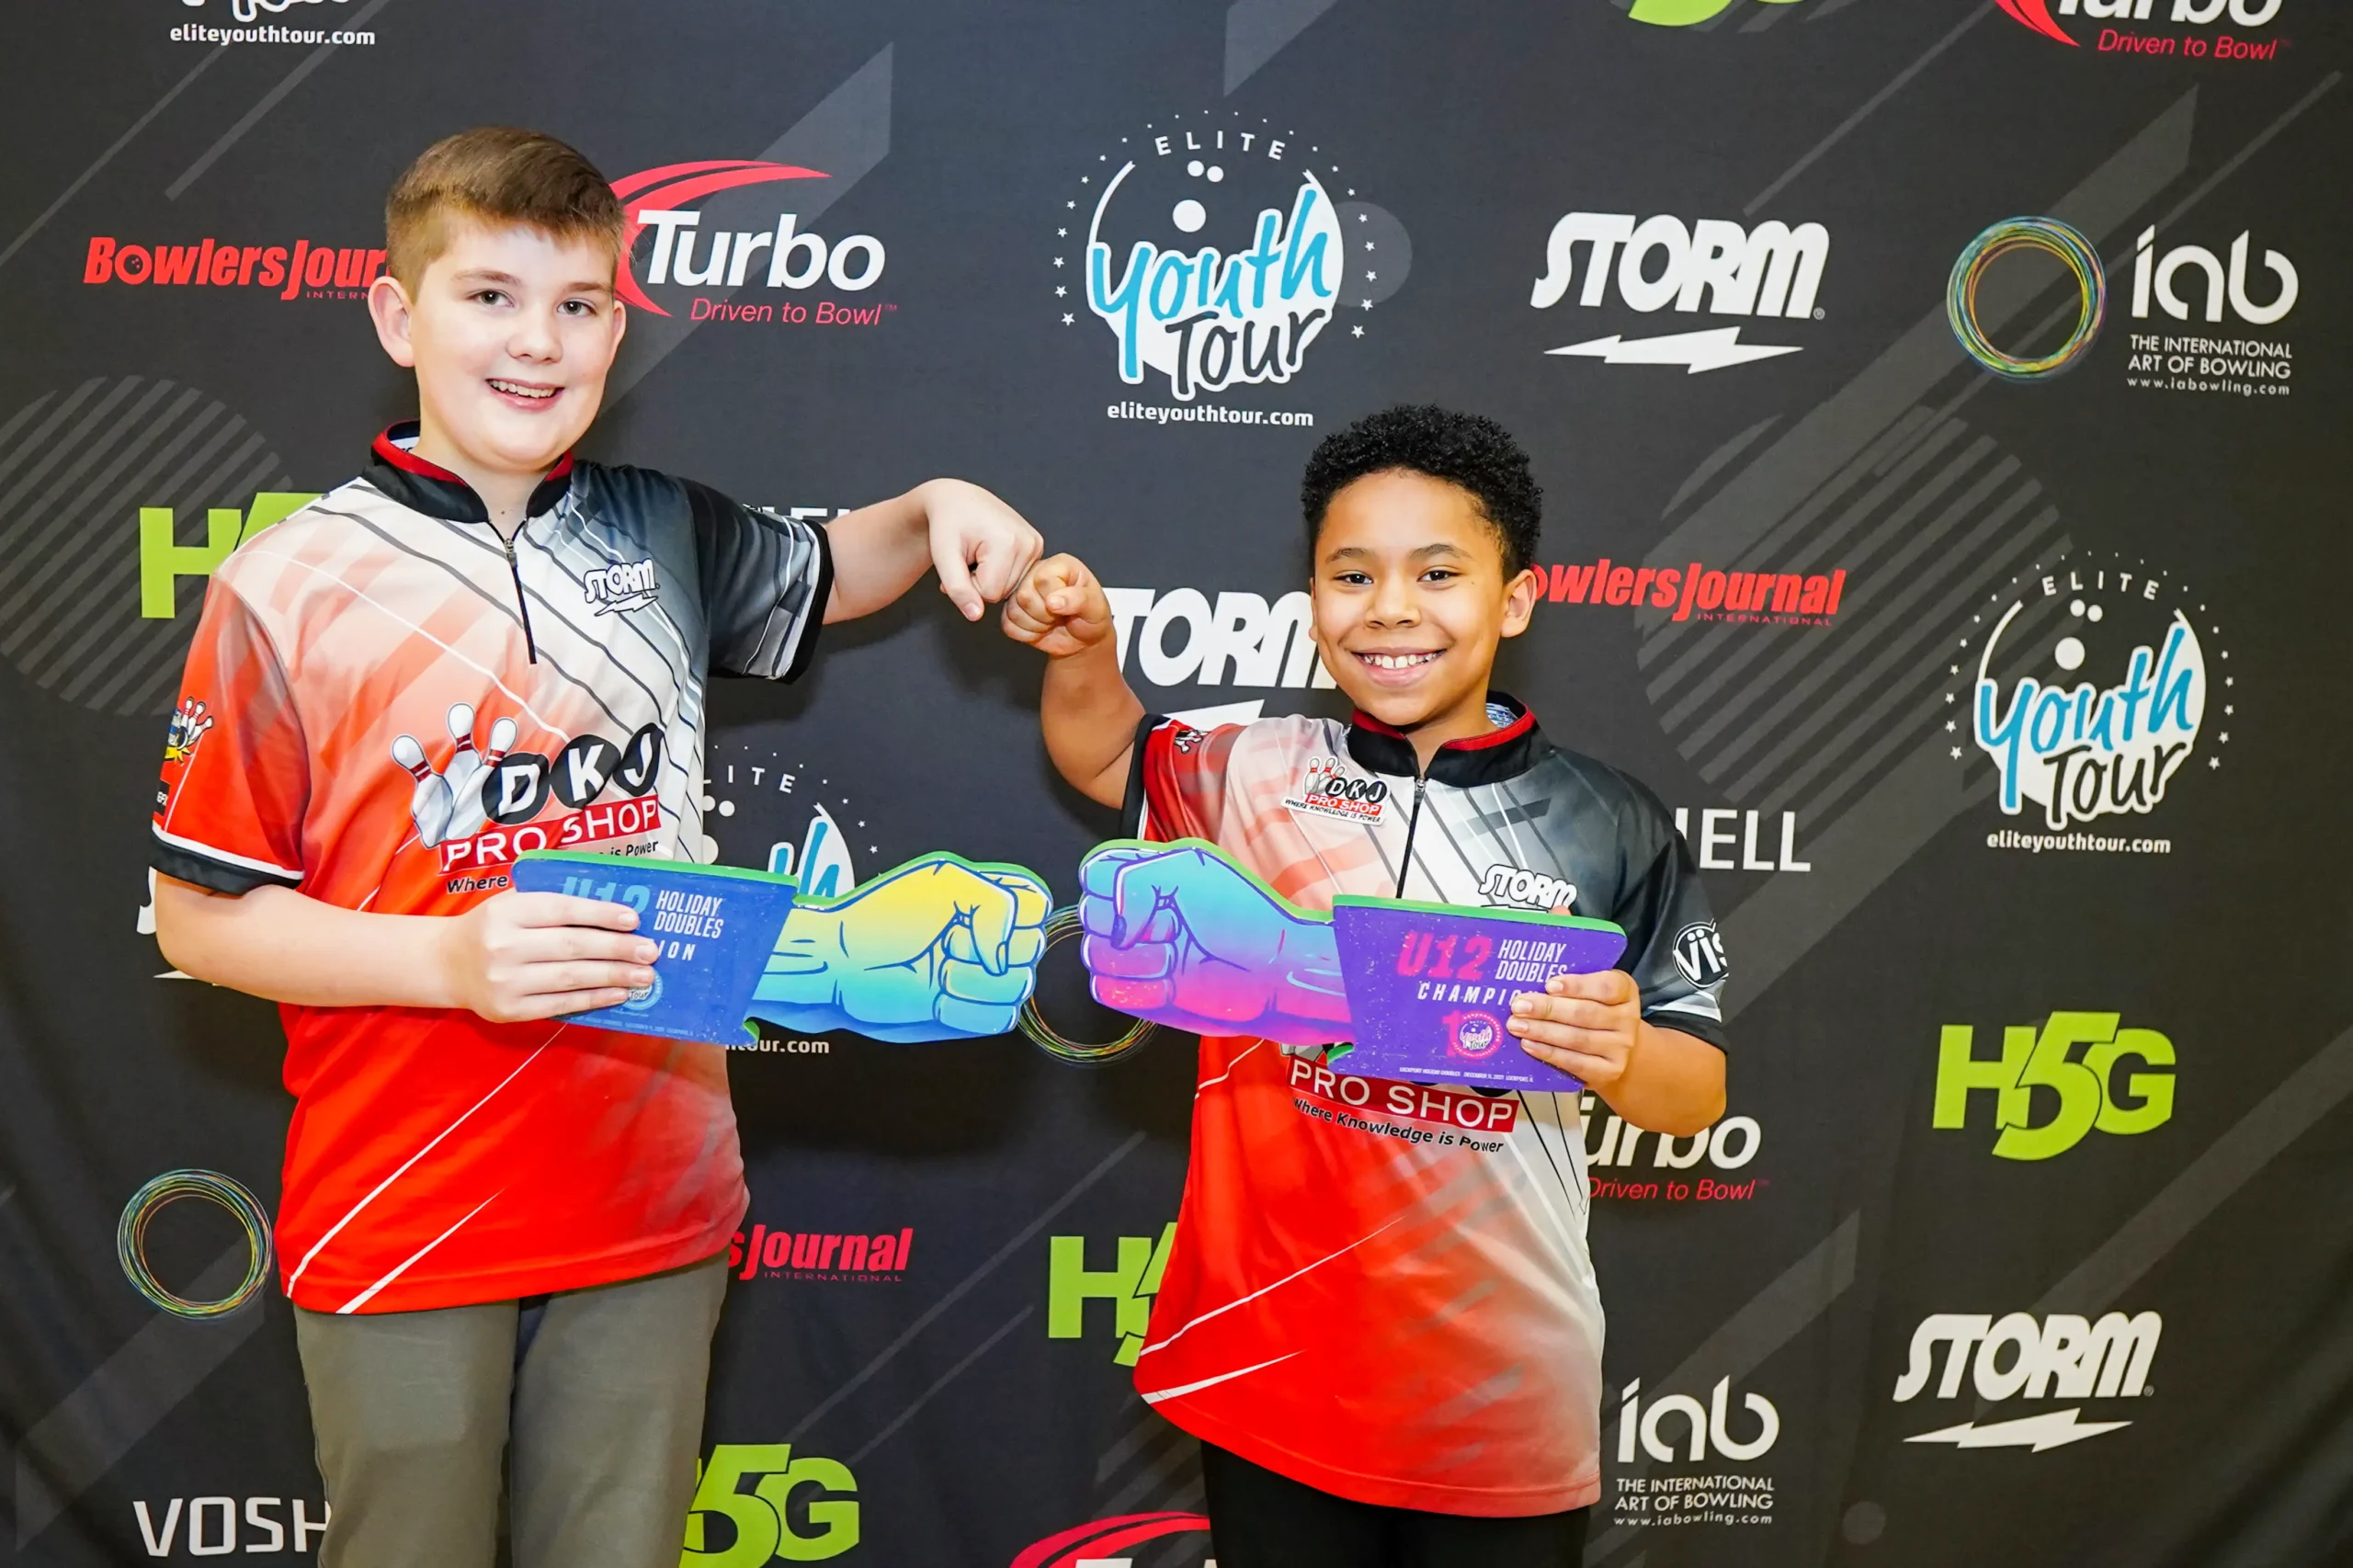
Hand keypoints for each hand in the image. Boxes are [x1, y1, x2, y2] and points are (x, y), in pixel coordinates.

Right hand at [438, 892, 657, 1023]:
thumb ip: (552, 901)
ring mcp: (505, 982)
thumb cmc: (492, 928)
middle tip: (650, 951)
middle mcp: (503, 946)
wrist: (446, 964)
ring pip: (570, 978)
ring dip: (613, 976)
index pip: (562, 910)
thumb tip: (614, 910)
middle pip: (572, 946)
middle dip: (617, 949)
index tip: (634, 919)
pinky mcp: (509, 1010)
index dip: (600, 914)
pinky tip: (619, 993)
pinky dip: (594, 999)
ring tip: (645, 976)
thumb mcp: (511, 902)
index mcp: (506, 912)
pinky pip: (561, 1004)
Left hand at [748, 855, 1050, 1040]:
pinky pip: (999, 1019)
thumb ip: (996, 903)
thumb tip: (1005, 958)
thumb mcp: (944, 883)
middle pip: (1032, 949)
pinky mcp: (969, 1015)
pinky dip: (964, 1012)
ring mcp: (980, 979)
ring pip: (1018, 988)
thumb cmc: (881, 919)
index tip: (972, 916)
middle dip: (984, 949)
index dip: (1014, 915)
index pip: (1036, 904)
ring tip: (936, 972)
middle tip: (944, 943)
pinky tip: (936, 999)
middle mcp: (989, 939)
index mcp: (987, 899)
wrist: (842, 967)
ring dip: (971, 983)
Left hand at [916, 479, 1044, 621]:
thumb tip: (975, 616)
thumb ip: (958, 588)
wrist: (957, 499)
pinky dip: (1001, 571)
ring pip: (1010, 588)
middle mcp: (1029, 543)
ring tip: (978, 554)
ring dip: (989, 578)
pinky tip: (991, 552)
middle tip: (968, 558)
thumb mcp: (943, 557)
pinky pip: (1018, 578)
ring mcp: (1036, 543)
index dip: (969, 585)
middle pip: (1002, 592)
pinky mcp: (1037, 545)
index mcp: (1008, 542)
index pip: (989, 594)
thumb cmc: (946, 525)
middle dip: (980, 582)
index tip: (960, 563)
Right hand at [1002, 554, 1113, 659]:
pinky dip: (1026, 634)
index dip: (1054, 597)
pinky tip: (1040, 628)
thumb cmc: (1091, 617)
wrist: (1084, 639)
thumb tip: (1053, 601)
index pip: (1043, 578)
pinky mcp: (1012, 610)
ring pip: (1014, 611)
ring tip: (1052, 621)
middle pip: (1024, 595)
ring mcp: (1022, 591)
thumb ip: (1079, 599)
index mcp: (1059, 564)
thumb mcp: (1095, 607)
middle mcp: (1036, 573)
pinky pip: (1008, 625)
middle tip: (1060, 615)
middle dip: (1045, 614)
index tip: (1068, 604)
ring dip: (1036, 625)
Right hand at [1080, 844, 1347, 1047]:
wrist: (1271, 972)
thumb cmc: (1242, 915)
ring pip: (1095, 955)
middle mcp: (1134, 916)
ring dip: (1141, 959)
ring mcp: (1135, 957)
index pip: (1094, 872)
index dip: (1113, 884)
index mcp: (1144, 876)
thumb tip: (1116, 926)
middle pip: (1090, 915)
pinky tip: (1171, 985)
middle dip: (1134, 923)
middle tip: (1176, 927)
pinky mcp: (1137, 995)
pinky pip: (1106, 990)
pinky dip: (1140, 989)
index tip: (1152, 895)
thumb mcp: (1191, 868)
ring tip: (1178, 957)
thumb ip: (1135, 878)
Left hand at [1509, 968, 1641, 1089]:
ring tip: (1517, 1025)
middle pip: (1585, 1013)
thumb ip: (1568, 987)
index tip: (1550, 985)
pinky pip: (1575, 1062)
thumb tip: (1529, 985)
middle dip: (1548, 1009)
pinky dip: (1549, 1053)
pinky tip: (1529, 1045)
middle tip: (1519, 1006)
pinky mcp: (1608, 1071)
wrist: (1614, 1049)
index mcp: (1624, 990)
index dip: (1577, 985)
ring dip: (1542, 1031)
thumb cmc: (1594, 1012)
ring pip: (1577, 1038)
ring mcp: (1620, 1047)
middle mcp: (1627, 1018)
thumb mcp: (1590, 992)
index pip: (1607, 986)